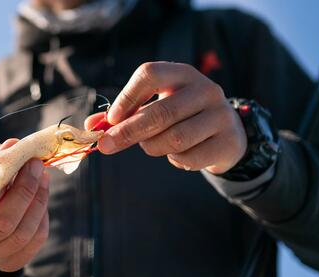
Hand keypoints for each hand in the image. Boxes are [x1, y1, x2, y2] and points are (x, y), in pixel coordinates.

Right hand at [0, 139, 49, 271]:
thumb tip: (15, 146)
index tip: (13, 162)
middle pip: (3, 223)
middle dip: (25, 190)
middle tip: (35, 165)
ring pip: (23, 232)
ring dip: (39, 200)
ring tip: (42, 177)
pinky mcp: (11, 264)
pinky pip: (35, 240)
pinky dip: (42, 215)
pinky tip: (41, 197)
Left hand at [91, 62, 246, 173]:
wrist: (226, 133)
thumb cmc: (181, 117)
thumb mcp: (155, 107)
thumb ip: (123, 116)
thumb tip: (91, 127)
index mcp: (182, 74)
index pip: (149, 74)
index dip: (127, 97)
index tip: (111, 120)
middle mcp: (205, 90)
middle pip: (160, 112)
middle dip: (128, 132)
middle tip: (106, 146)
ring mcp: (220, 115)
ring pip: (174, 138)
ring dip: (153, 147)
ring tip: (151, 146)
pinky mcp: (227, 141)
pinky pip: (189, 157)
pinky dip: (175, 160)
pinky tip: (177, 154)